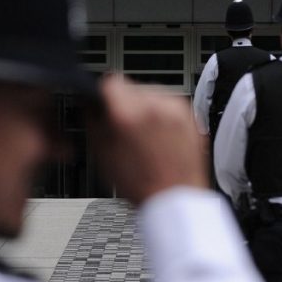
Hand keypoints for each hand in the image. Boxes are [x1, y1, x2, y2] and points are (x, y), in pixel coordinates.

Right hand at [92, 75, 207, 205]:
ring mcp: (176, 109)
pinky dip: (162, 114)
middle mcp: (154, 106)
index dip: (104, 95)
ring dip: (144, 107)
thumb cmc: (142, 185)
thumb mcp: (103, 155)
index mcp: (129, 114)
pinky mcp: (190, 115)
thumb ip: (94, 121)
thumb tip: (91, 105)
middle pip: (131, 86)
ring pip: (151, 93)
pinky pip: (169, 104)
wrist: (175, 199)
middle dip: (125, 103)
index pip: (110, 82)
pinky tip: (159, 137)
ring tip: (143, 135)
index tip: (104, 104)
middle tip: (124, 128)